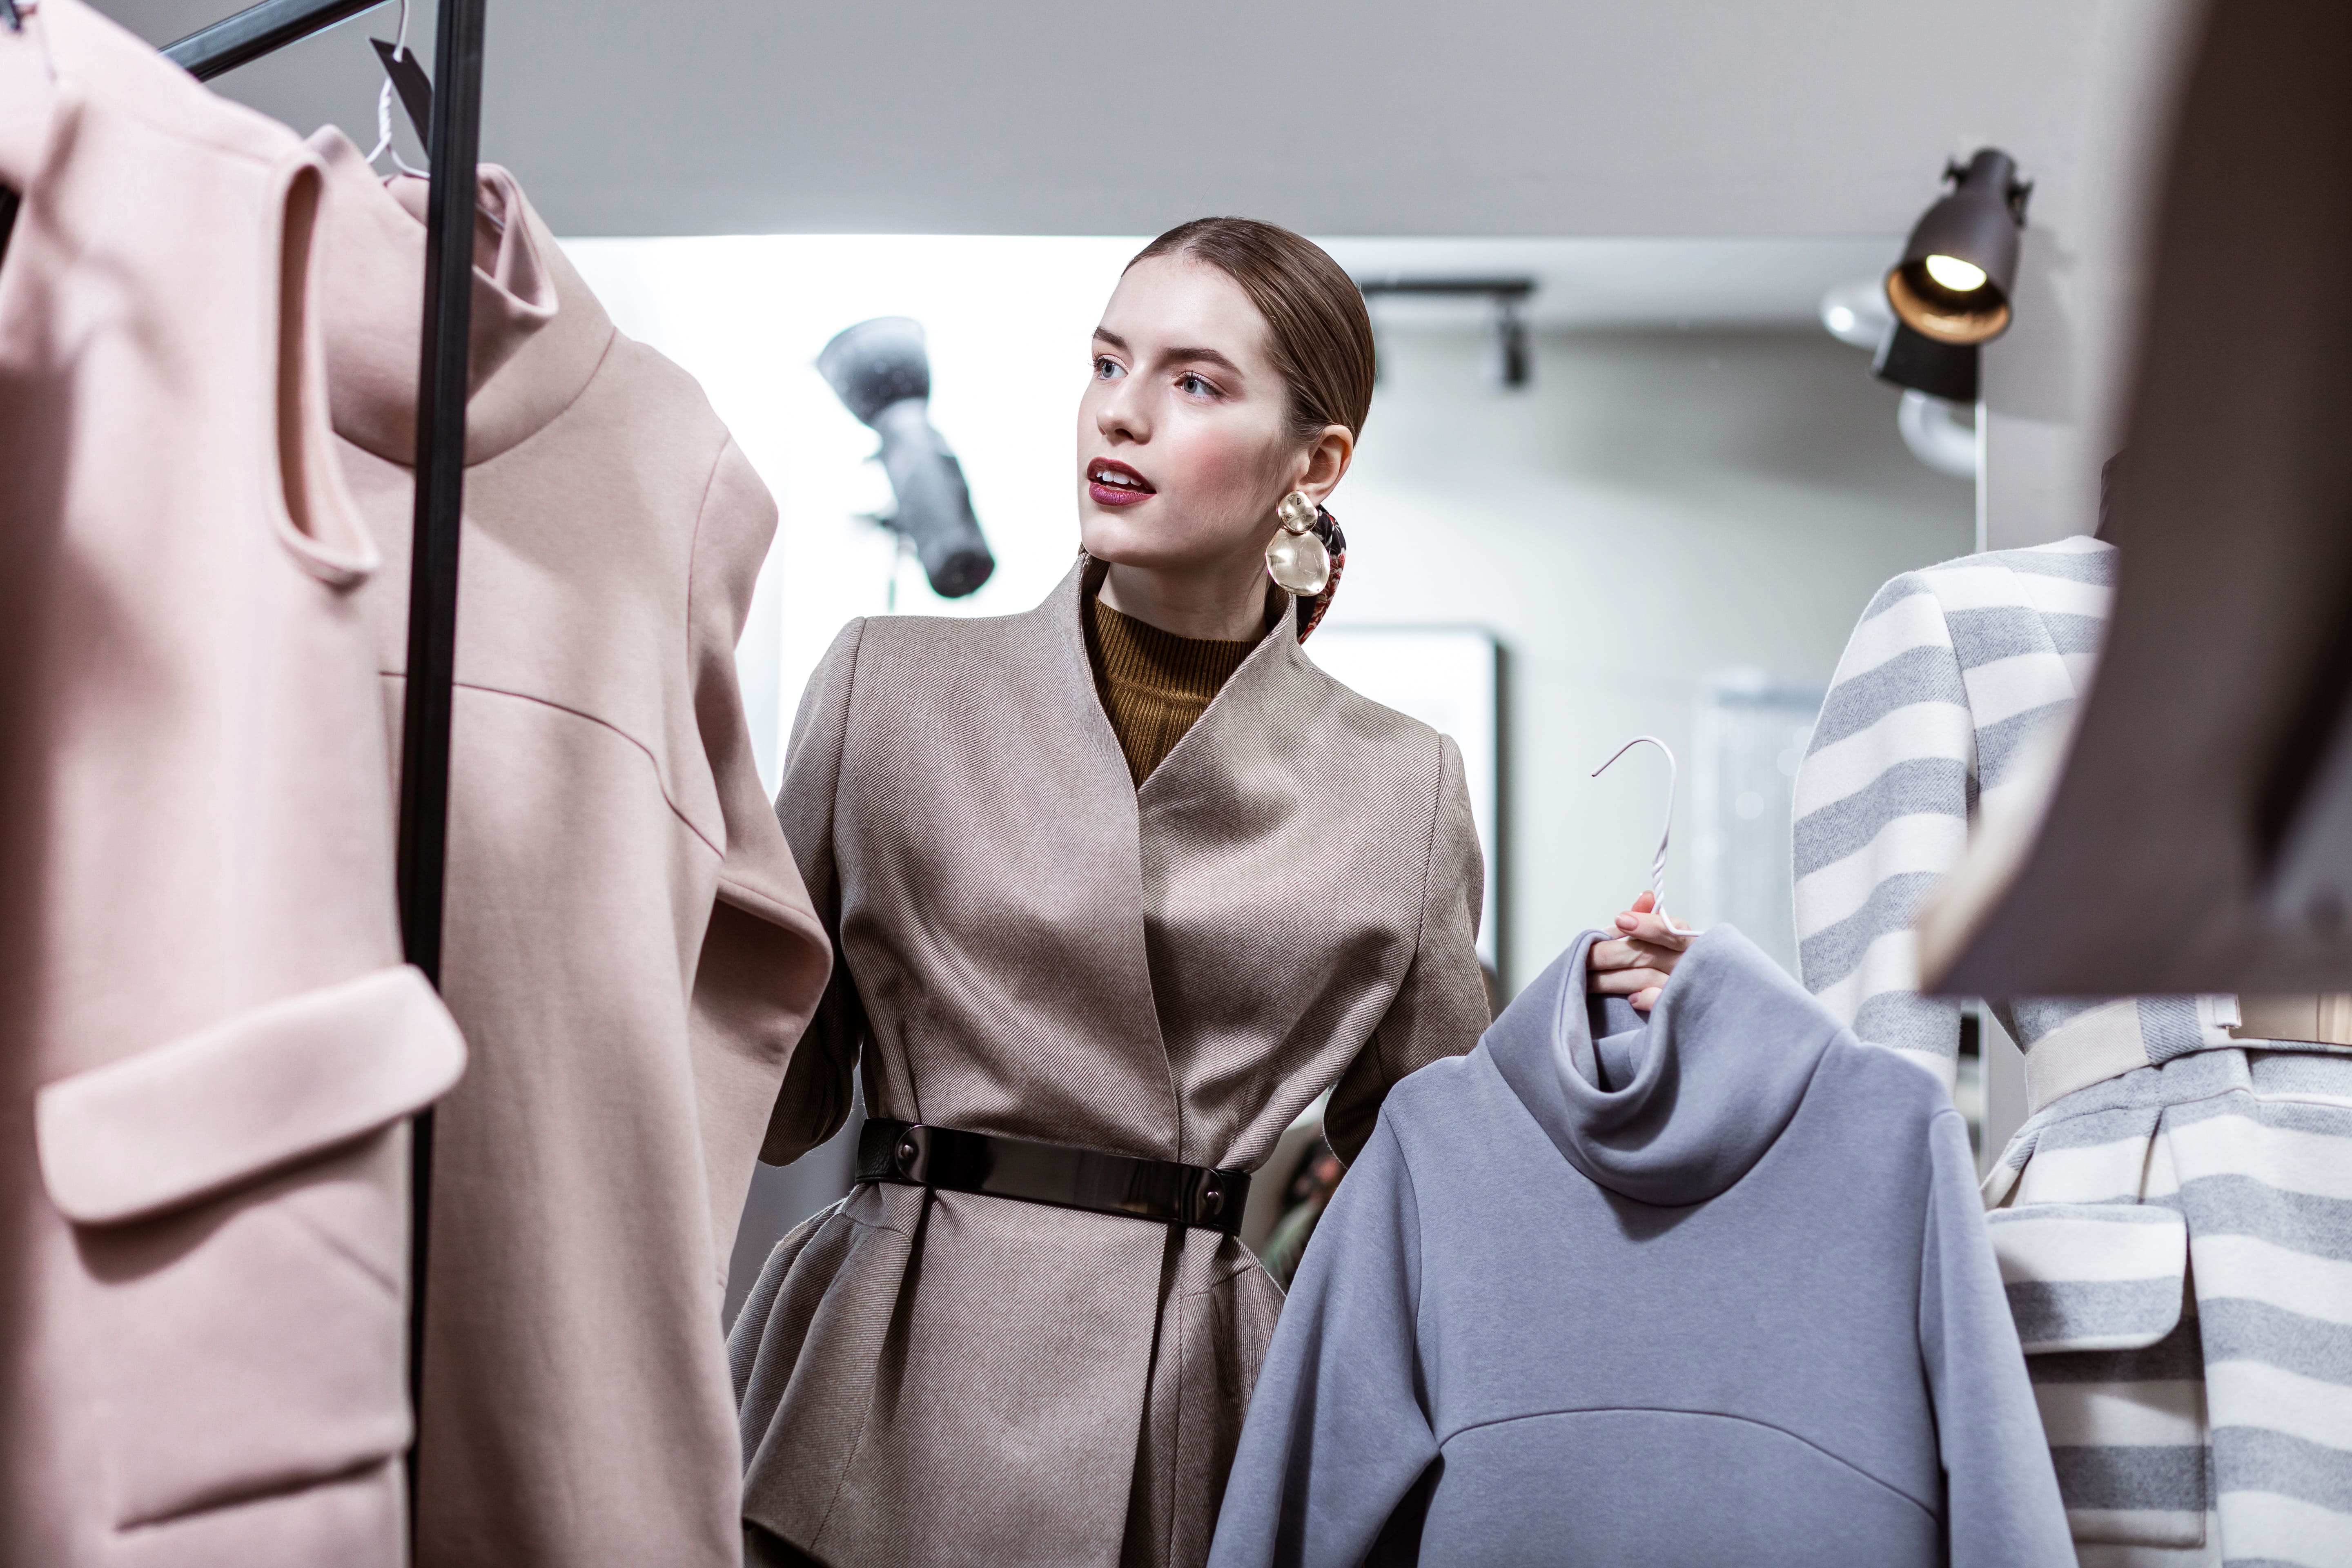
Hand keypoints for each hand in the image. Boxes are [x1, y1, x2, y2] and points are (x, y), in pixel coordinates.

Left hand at [1586, 892, 1695, 1012]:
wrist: (1702, 1000)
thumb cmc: (1676, 965)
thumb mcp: (1668, 940)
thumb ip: (1652, 919)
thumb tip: (1646, 897)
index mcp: (1688, 943)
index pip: (1672, 930)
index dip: (1647, 925)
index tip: (1620, 920)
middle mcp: (1689, 964)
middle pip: (1647, 954)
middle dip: (1609, 954)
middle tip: (1583, 956)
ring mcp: (1684, 989)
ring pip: (1644, 978)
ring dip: (1610, 979)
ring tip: (1586, 980)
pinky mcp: (1678, 1009)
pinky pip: (1660, 1005)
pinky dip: (1646, 999)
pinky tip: (1630, 999)